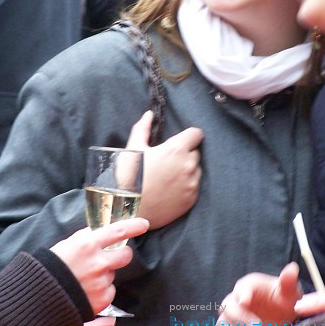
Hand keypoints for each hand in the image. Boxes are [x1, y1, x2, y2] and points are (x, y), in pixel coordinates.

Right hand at [50, 218, 148, 313]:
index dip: (134, 226)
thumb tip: (104, 231)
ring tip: (86, 278)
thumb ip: (88, 238)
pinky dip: (102, 290)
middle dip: (122, 255)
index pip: (119, 231)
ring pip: (114, 274)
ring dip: (105, 275)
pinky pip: (110, 291)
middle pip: (125, 255)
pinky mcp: (102, 299)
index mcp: (88, 244)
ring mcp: (101, 282)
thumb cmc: (53, 266)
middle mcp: (98, 263)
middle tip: (111, 257)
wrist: (41, 296)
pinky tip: (87, 290)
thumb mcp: (69, 244)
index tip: (144, 224)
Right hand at [125, 110, 202, 229]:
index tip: (180, 141)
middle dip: (185, 154)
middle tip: (168, 161)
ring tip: (168, 177)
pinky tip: (170, 189)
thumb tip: (148, 114)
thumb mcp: (133, 149)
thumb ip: (143, 128)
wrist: (127, 210)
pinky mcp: (192, 200)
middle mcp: (188, 165)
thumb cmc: (129, 177)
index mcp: (176, 149)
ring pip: (197, 170)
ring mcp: (192, 184)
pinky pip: (194, 186)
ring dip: (187, 170)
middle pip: (196, 152)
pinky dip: (186, 185)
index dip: (188, 136)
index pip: (197, 134)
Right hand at [214, 263, 299, 325]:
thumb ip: (288, 282)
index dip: (242, 293)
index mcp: (248, 286)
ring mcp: (231, 320)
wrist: (280, 318)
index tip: (246, 301)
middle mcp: (236, 301)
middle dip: (240, 319)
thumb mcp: (289, 292)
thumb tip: (292, 269)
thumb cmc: (283, 301)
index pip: (241, 288)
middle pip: (228, 308)